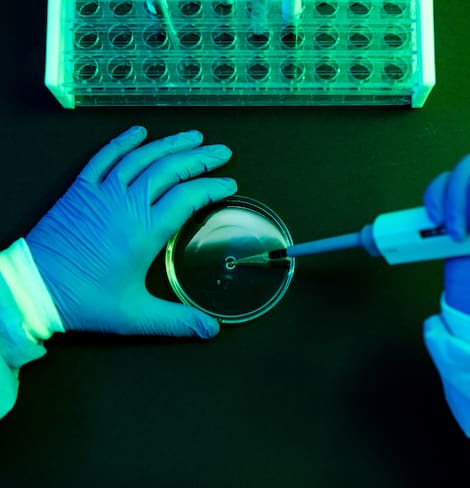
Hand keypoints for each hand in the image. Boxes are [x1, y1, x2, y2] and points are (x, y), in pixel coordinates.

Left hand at [26, 127, 236, 337]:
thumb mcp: (135, 315)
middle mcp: (127, 204)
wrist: (33, 289)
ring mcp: (102, 192)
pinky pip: (104, 157)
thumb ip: (177, 321)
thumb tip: (212, 330)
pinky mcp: (80, 190)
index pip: (188, 197)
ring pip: (142, 158)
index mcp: (145, 231)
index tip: (230, 184)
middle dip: (200, 158)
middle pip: (170, 169)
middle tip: (222, 152)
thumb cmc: (84, 301)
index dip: (212, 187)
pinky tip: (139, 133)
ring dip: (170, 144)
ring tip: (193, 136)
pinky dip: (123, 142)